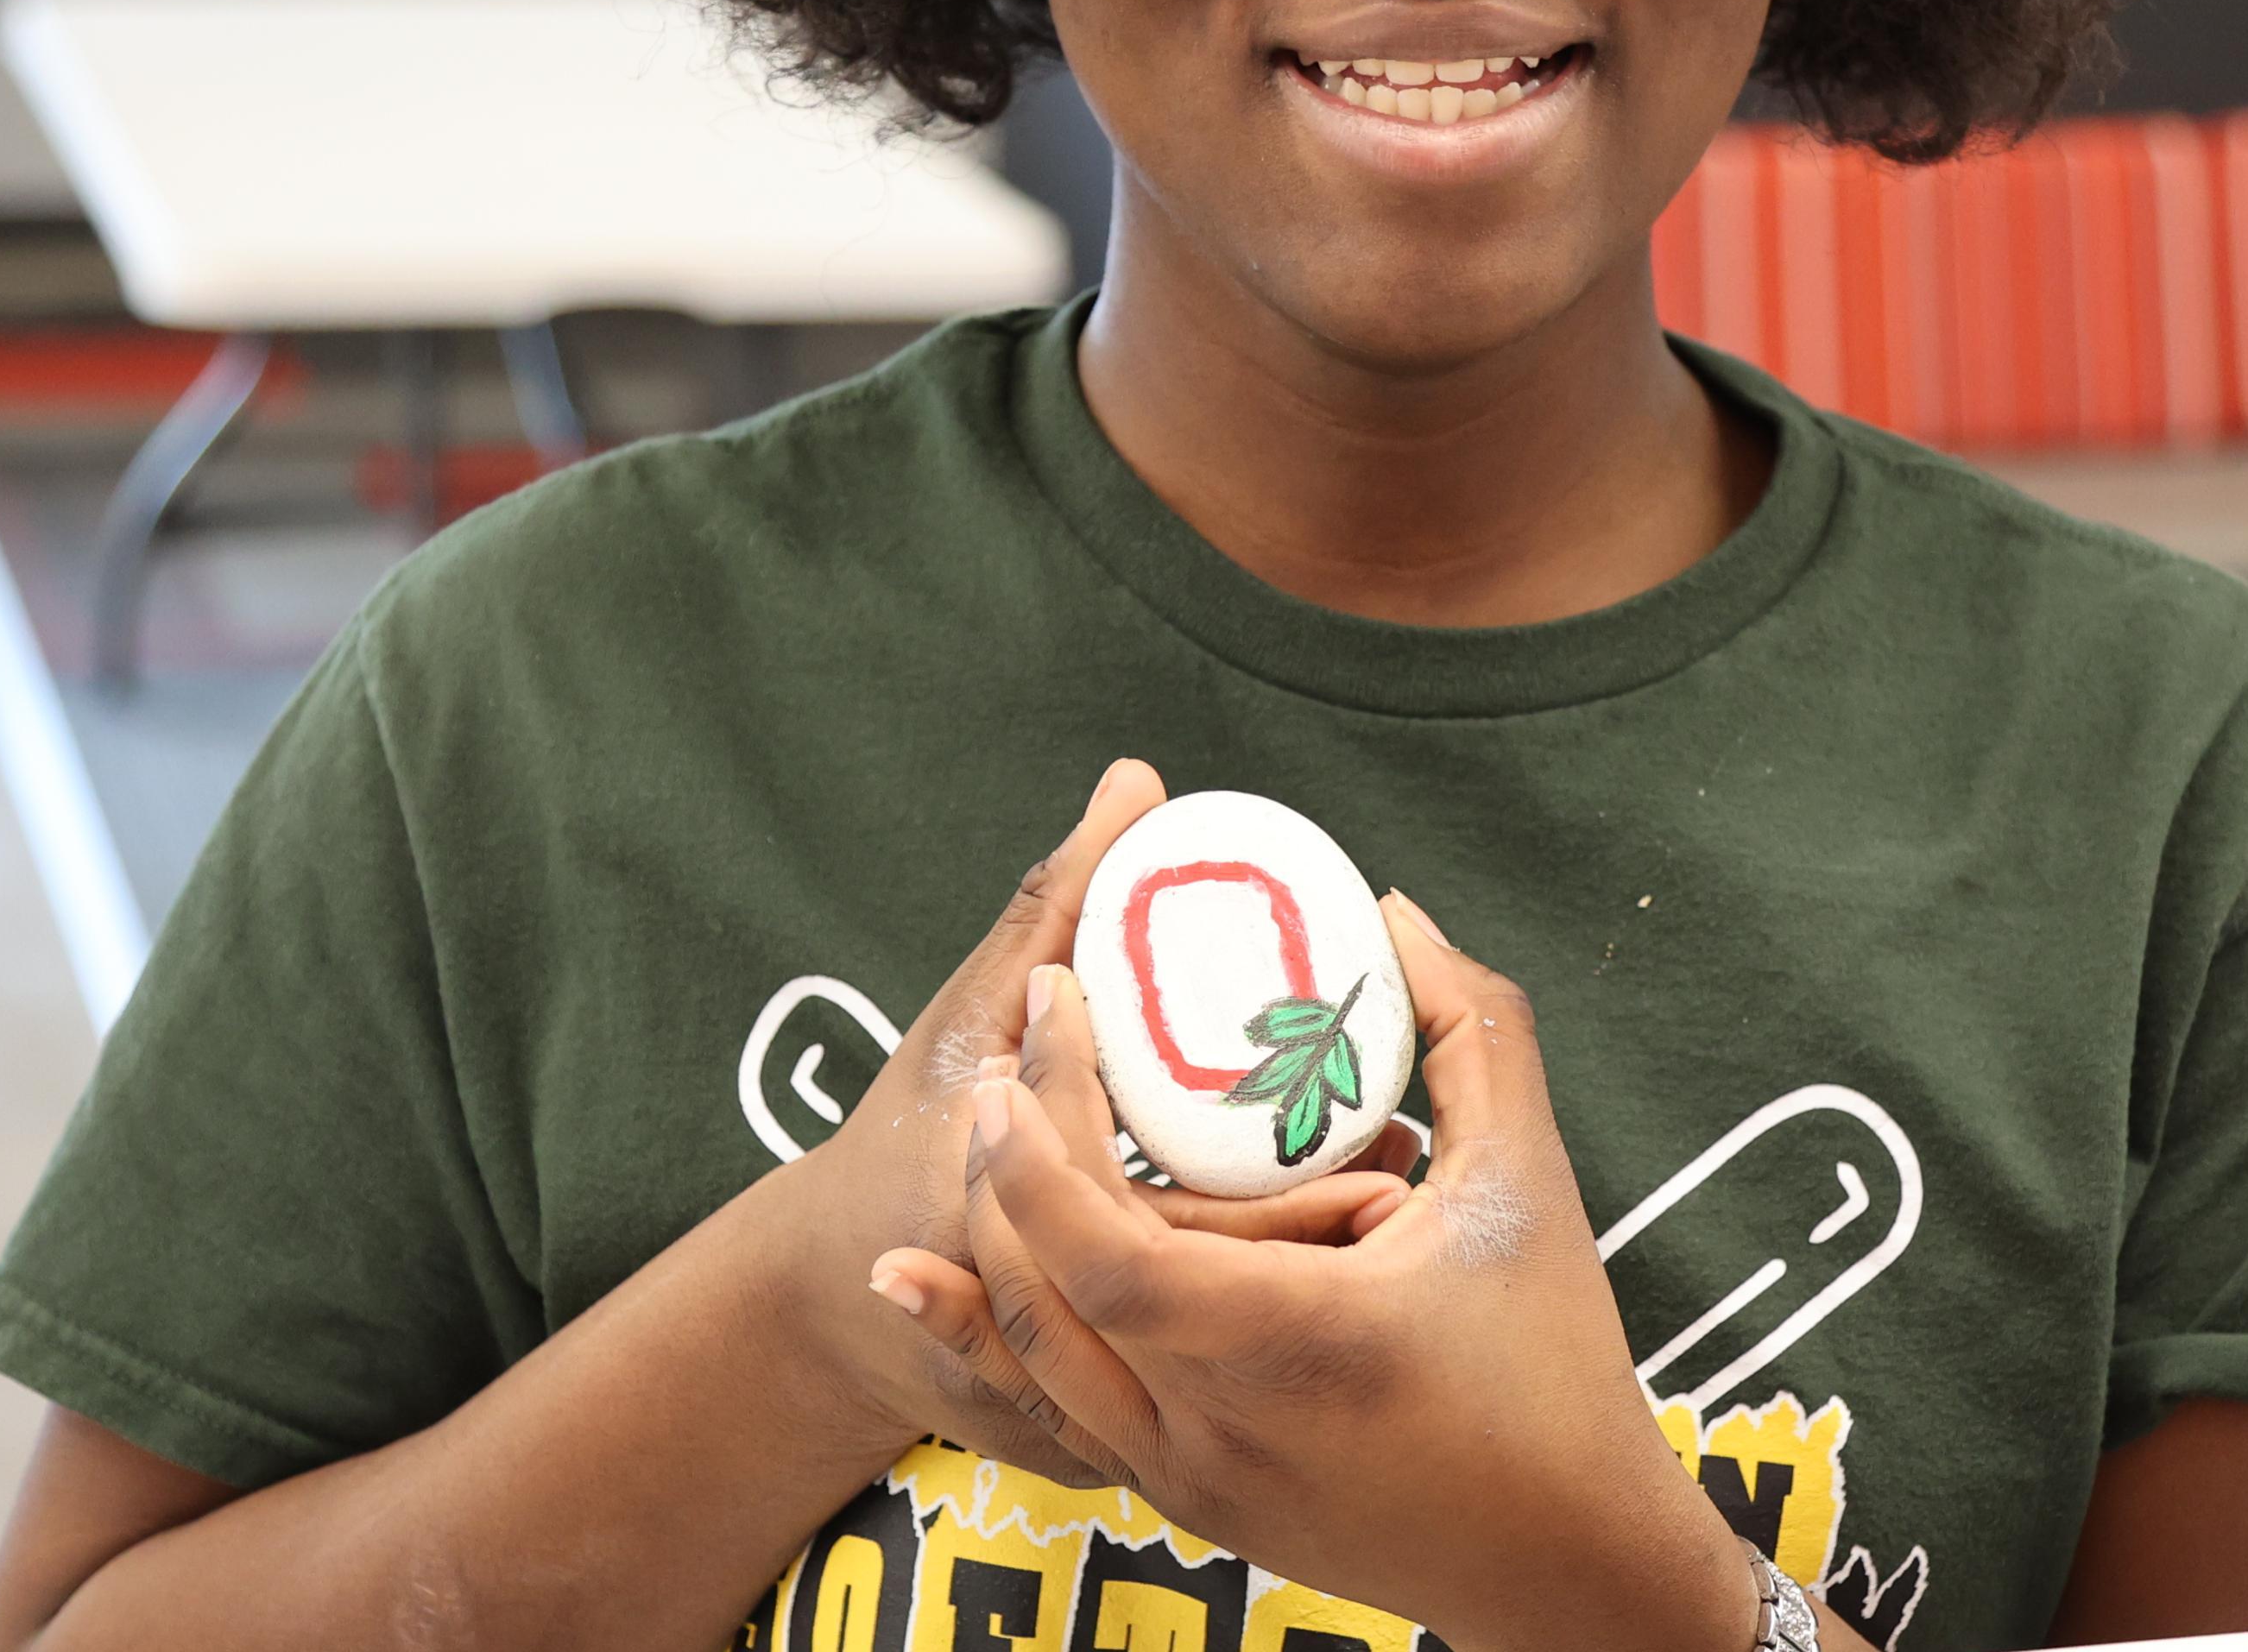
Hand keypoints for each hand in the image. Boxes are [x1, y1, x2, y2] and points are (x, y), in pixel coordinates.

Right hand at [749, 761, 1416, 1483]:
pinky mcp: (1103, 1465)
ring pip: (1234, 1390)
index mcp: (1024, 1243)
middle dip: (1337, 1257)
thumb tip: (1138, 781)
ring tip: (1398, 1228)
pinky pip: (1216, 1420)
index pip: (1187, 1231)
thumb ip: (1054, 902)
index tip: (1393, 1153)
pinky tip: (1346, 1300)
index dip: (1303, 1198)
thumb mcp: (975, 1019)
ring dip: (1322, 1313)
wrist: (828, 1307)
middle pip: (1229, 1319)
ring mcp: (1071, 1430)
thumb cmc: (905, 1136)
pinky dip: (1283, 1368)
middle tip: (1419, 1182)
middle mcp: (1050, 1359)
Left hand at [873, 893, 1760, 1651]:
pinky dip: (996, 1334)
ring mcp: (1193, 1480)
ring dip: (984, 1243)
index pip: (1103, 1246)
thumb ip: (1469, 1031)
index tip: (1051, 1014)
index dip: (1049, 1128)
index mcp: (1292, 1341)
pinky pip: (1062, 1409)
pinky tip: (935, 1281)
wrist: (1566, 1564)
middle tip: (1013, 1049)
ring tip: (977, 1136)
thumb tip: (1395, 914)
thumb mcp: (1526, 1179)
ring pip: (1037, 1358)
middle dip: (1009, 1157)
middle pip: (1047, 1286)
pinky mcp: (1192, 1506)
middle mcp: (1218, 1427)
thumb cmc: (1560, 1364)